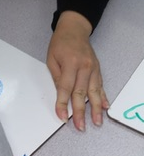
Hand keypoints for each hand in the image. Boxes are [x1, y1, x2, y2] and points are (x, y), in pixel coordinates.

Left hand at [46, 11, 108, 131]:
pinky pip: (100, 86)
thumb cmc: (60, 44)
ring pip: (94, 92)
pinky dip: (103, 97)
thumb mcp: (51, 59)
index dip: (63, 104)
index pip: (66, 88)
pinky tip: (105, 108)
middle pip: (82, 93)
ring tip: (96, 122)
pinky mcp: (98, 70)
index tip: (62, 117)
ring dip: (95, 109)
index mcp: (70, 63)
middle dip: (80, 111)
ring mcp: (93, 68)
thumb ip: (57, 77)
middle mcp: (84, 67)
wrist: (75, 29)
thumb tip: (62, 95)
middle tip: (80, 126)